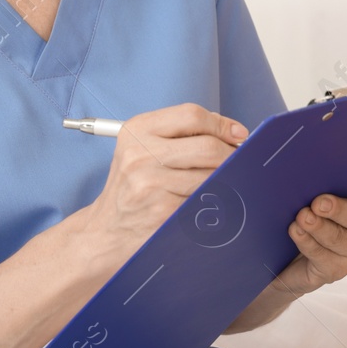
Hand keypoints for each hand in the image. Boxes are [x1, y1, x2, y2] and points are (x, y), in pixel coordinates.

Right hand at [80, 103, 248, 259]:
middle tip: (240, 162)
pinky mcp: (162, 211)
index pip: (192, 115)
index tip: (238, 135)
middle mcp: (140, 154)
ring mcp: (150, 184)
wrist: (106, 232)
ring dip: (227, 180)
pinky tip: (211, 203)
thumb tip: (233, 132)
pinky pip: (205, 200)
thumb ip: (182, 134)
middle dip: (232, 155)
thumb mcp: (144, 149)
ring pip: (211, 176)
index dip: (222, 124)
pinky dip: (215, 202)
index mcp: (138, 130)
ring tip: (226, 184)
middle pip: (208, 147)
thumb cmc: (134, 187)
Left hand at [270, 160, 346, 297]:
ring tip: (302, 217)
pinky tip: (296, 231)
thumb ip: (324, 188)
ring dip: (319, 227)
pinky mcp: (336, 271)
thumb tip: (313, 171)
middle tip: (319, 202)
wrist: (289, 262)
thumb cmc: (310, 221)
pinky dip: (307, 241)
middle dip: (339, 209)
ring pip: (339, 239)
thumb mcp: (319, 202)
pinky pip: (321, 255)